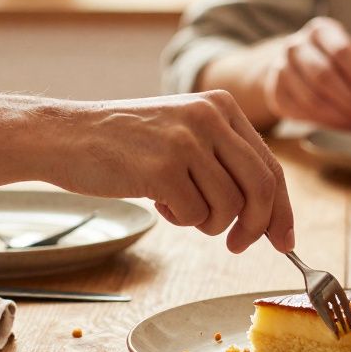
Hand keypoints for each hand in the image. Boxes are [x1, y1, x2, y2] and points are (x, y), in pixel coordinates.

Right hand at [52, 90, 295, 253]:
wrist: (66, 135)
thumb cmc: (127, 144)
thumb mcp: (185, 134)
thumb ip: (226, 163)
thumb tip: (269, 218)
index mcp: (222, 106)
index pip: (271, 166)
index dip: (283, 210)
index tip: (284, 241)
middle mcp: (210, 117)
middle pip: (263, 188)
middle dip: (258, 227)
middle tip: (239, 245)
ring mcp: (186, 141)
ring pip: (229, 207)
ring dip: (208, 223)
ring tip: (178, 206)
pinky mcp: (162, 167)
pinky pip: (195, 215)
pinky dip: (180, 219)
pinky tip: (156, 199)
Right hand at [262, 17, 350, 131]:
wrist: (292, 69)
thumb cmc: (331, 64)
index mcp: (320, 31)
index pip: (341, 50)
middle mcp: (297, 46)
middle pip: (324, 75)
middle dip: (350, 101)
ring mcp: (281, 69)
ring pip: (311, 99)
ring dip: (340, 117)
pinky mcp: (276, 93)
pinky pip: (300, 113)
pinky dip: (326, 123)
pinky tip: (343, 125)